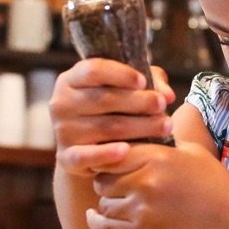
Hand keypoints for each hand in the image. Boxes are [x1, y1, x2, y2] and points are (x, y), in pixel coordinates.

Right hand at [49, 59, 173, 154]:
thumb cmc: (113, 111)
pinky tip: (126, 151)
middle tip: (162, 105)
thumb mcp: (127, 89)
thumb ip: (150, 83)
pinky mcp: (66, 158)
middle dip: (138, 102)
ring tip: (165, 126)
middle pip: (103, 99)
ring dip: (139, 127)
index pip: (93, 70)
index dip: (119, 74)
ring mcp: (62, 131)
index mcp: (71, 80)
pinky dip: (106, 154)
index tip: (143, 81)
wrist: (88, 151)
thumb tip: (167, 95)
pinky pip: (86, 155)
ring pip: (105, 127)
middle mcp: (61, 103)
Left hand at [86, 142, 228, 228]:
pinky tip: (93, 215)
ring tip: (118, 200)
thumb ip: (171, 129)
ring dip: (108, 201)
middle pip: (103, 178)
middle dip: (107, 180)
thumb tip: (161, 106)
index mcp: (156, 156)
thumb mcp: (194, 147)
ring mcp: (142, 208)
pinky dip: (95, 221)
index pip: (113, 152)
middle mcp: (145, 181)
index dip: (110, 156)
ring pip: (104, 202)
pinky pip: (104, 226)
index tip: (112, 160)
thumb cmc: (214, 180)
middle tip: (115, 181)